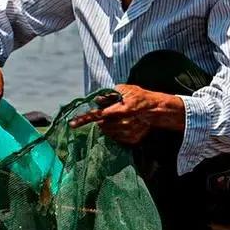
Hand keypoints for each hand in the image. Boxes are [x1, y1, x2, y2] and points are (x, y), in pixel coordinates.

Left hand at [69, 85, 184, 145]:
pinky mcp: (132, 139)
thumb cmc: (141, 97)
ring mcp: (128, 133)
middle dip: (102, 119)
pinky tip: (125, 124)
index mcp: (120, 110)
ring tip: (119, 117)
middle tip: (111, 112)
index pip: (97, 116)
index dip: (83, 119)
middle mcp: (123, 124)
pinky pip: (117, 137)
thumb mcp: (126, 90)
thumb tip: (98, 99)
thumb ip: (110, 95)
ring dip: (108, 125)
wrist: (157, 110)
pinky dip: (117, 131)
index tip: (72, 124)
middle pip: (101, 125)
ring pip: (108, 132)